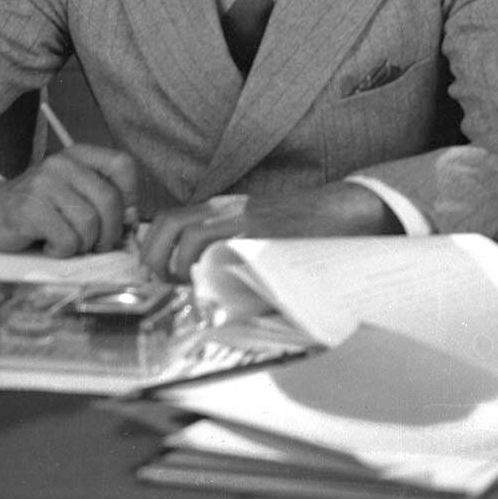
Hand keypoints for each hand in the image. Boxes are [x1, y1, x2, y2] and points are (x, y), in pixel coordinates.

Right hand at [0, 144, 143, 255]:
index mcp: (78, 155)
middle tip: (96, 245)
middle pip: (110, 201)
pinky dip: (62, 251)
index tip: (120, 217)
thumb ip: (102, 201)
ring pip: (90, 224)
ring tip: (66, 242)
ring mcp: (43, 184)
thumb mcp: (72, 194)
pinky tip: (49, 245)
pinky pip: (67, 239)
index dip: (130, 196)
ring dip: (83, 245)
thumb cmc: (38, 208)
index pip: (123, 165)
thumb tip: (131, 222)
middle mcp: (62, 164)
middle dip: (110, 233)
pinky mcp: (29, 208)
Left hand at [136, 183, 398, 283]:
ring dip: (181, 265)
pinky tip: (218, 288)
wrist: (345, 211)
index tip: (154, 276)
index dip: (152, 248)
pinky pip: (226, 249)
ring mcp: (246, 219)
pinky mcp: (264, 233)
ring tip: (190, 288)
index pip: (170, 221)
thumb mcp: (257, 235)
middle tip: (163, 284)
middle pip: (170, 224)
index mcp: (223, 210)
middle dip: (155, 257)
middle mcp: (228, 209)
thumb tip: (199, 288)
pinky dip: (214, 270)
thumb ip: (228, 252)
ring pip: (191, 236)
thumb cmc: (303, 230)